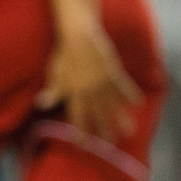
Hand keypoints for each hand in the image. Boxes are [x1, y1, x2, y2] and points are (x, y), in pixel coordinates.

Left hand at [36, 20, 143, 142]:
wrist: (79, 35)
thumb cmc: (63, 53)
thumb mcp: (55, 73)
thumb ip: (53, 90)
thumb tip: (41, 104)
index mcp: (75, 93)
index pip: (78, 117)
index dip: (80, 132)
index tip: (82, 145)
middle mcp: (91, 91)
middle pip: (99, 115)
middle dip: (105, 130)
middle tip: (111, 144)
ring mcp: (103, 82)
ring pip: (114, 104)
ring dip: (122, 118)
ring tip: (129, 131)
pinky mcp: (113, 71)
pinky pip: (124, 86)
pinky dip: (132, 94)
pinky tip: (138, 104)